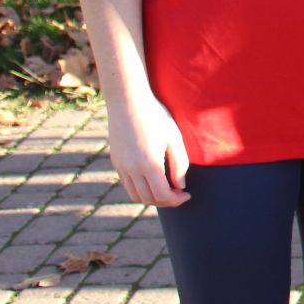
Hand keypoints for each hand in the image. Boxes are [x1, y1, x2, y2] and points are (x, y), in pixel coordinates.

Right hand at [105, 88, 190, 207]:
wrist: (128, 102)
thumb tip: (180, 186)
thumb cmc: (156, 116)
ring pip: (135, 195)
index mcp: (149, 164)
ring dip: (151, 198)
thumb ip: (179, 164)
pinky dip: (140, 190)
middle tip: (179, 195)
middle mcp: (131, 169)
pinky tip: (153, 181)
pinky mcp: (116, 162)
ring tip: (167, 190)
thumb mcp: (174, 137)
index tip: (187, 195)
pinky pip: (127, 185)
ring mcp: (121, 167)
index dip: (176, 200)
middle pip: (148, 199)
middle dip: (166, 202)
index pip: (162, 195)